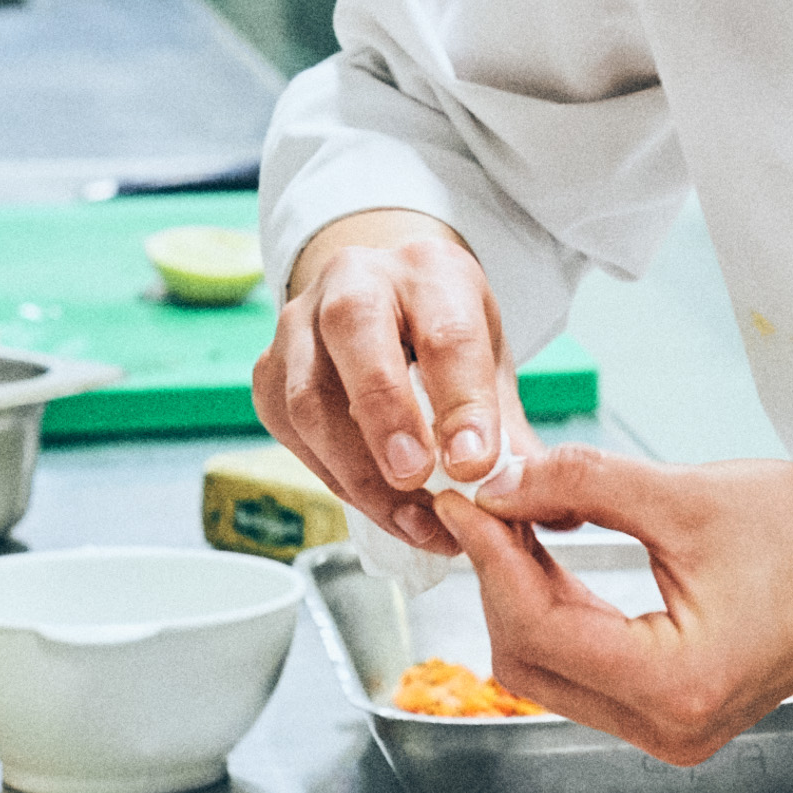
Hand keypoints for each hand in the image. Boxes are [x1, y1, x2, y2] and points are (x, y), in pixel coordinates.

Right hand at [251, 210, 524, 556]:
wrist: (383, 300)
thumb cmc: (442, 330)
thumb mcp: (488, 360)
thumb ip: (506, 428)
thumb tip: (521, 497)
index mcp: (430, 272)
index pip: (446, 334)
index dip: (461, 405)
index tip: (475, 466)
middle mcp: (355, 281)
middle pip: (356, 336)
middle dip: (386, 417)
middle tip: (417, 479)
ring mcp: (299, 324)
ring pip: (309, 398)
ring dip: (359, 471)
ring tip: (411, 519)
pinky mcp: (270, 371)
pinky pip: (291, 432)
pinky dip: (335, 478)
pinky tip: (377, 504)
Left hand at [439, 453, 792, 766]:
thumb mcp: (687, 494)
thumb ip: (578, 485)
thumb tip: (494, 481)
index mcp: (677, 686)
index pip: (538, 626)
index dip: (489, 556)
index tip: (462, 497)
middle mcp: (671, 729)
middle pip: (529, 662)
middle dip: (498, 579)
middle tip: (484, 501)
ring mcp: (674, 732)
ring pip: (549, 671)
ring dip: (523, 596)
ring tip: (516, 518)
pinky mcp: (678, 715)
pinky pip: (587, 672)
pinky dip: (561, 614)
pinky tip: (552, 555)